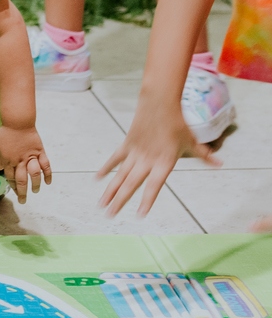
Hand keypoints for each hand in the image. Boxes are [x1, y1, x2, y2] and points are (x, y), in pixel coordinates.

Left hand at [0, 125, 51, 202]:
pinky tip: (48, 182)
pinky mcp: (40, 152)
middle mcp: (19, 161)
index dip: (12, 186)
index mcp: (8, 160)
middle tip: (23, 201)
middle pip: (21, 180)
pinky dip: (48, 174)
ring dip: (35, 185)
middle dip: (22, 192)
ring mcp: (31, 157)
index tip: (15, 192)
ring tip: (35, 191)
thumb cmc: (6, 134)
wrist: (18, 123)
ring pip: (34, 175)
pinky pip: (45, 165)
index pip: (10, 177)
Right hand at [97, 107, 218, 216]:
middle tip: (109, 215)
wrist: (159, 102)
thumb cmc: (178, 122)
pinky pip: (115, 159)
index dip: (146, 201)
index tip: (140, 215)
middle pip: (130, 184)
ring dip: (110, 190)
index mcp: (164, 162)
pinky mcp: (127, 144)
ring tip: (101, 204)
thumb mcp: (192, 141)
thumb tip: (220, 164)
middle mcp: (147, 160)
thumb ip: (203, 156)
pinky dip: (106, 169)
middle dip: (119, 201)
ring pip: (119, 175)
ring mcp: (135, 152)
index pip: (153, 186)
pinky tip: (98, 179)